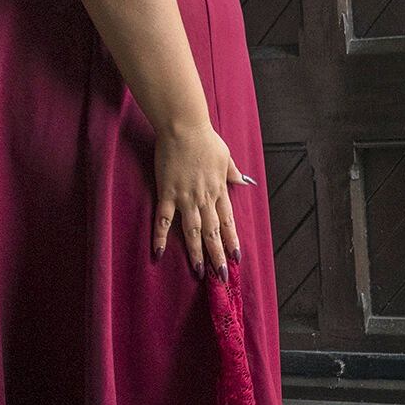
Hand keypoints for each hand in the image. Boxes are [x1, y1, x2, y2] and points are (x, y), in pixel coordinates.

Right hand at [152, 120, 251, 279]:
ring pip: (193, 231)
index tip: (236, 257)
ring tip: (198, 273)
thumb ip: (233, 173)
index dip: (232, 241)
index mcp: (219, 190)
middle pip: (213, 232)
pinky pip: (164, 220)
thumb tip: (245, 181)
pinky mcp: (167, 193)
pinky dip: (161, 237)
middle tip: (221, 277)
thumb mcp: (226, 156)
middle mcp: (205, 198)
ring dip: (196, 253)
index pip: (228, 222)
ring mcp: (186, 197)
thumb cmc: (205, 139)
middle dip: (218, 256)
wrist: (184, 127)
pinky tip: (159, 253)